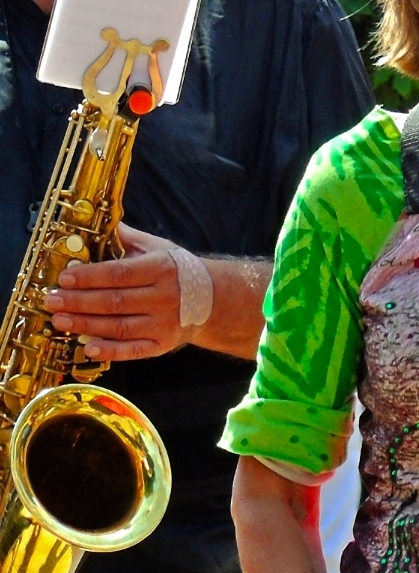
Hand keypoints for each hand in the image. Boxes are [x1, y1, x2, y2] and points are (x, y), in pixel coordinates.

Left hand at [42, 223, 193, 360]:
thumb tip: (101, 221)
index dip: (90, 277)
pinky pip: (134, 350)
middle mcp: (164, 297)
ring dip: (86, 324)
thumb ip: (130, 238)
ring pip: (119, 327)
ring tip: (60, 320)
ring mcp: (164, 323)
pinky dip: (111, 351)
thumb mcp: (160, 248)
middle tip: (52, 300)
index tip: (64, 277)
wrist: (213, 301)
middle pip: (115, 301)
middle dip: (79, 301)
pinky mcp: (163, 344)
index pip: (119, 274)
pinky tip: (89, 348)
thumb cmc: (178, 271)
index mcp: (161, 269)